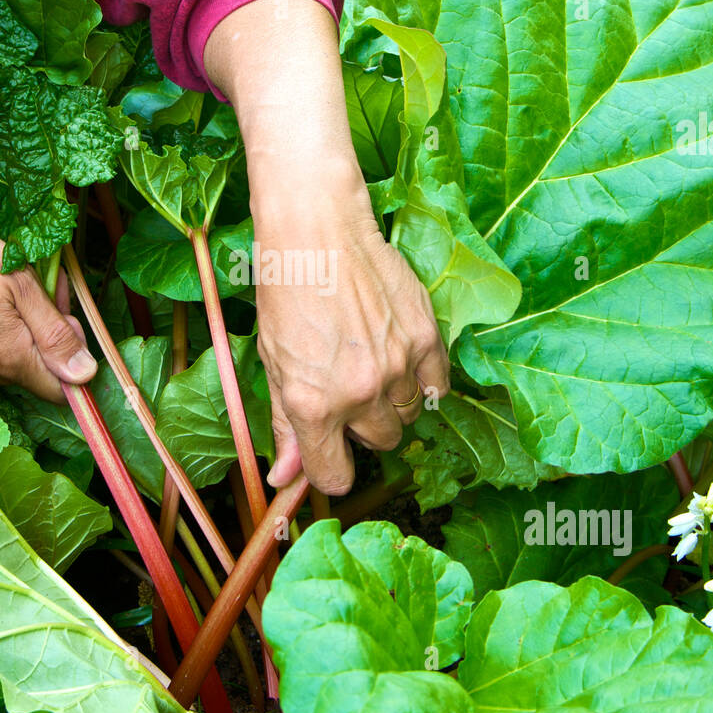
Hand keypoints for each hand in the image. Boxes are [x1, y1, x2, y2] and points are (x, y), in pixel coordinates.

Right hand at [0, 222, 95, 401]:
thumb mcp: (20, 284)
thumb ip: (54, 331)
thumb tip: (85, 372)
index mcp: (15, 359)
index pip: (65, 389)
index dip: (78, 358)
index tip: (69, 322)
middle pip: (46, 368)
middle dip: (55, 330)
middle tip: (46, 288)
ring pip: (24, 355)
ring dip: (33, 323)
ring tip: (20, 285)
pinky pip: (1, 350)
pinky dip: (11, 325)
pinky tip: (0, 296)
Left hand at [256, 188, 450, 496]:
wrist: (317, 233)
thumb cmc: (287, 294)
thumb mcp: (275, 365)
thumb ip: (285, 426)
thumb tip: (284, 479)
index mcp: (313, 404)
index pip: (334, 475)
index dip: (330, 467)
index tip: (329, 453)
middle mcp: (358, 392)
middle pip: (379, 443)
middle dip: (363, 425)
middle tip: (348, 388)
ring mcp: (397, 366)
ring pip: (408, 415)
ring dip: (392, 401)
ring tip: (372, 363)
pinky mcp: (426, 338)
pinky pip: (438, 386)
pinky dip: (423, 380)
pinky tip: (400, 357)